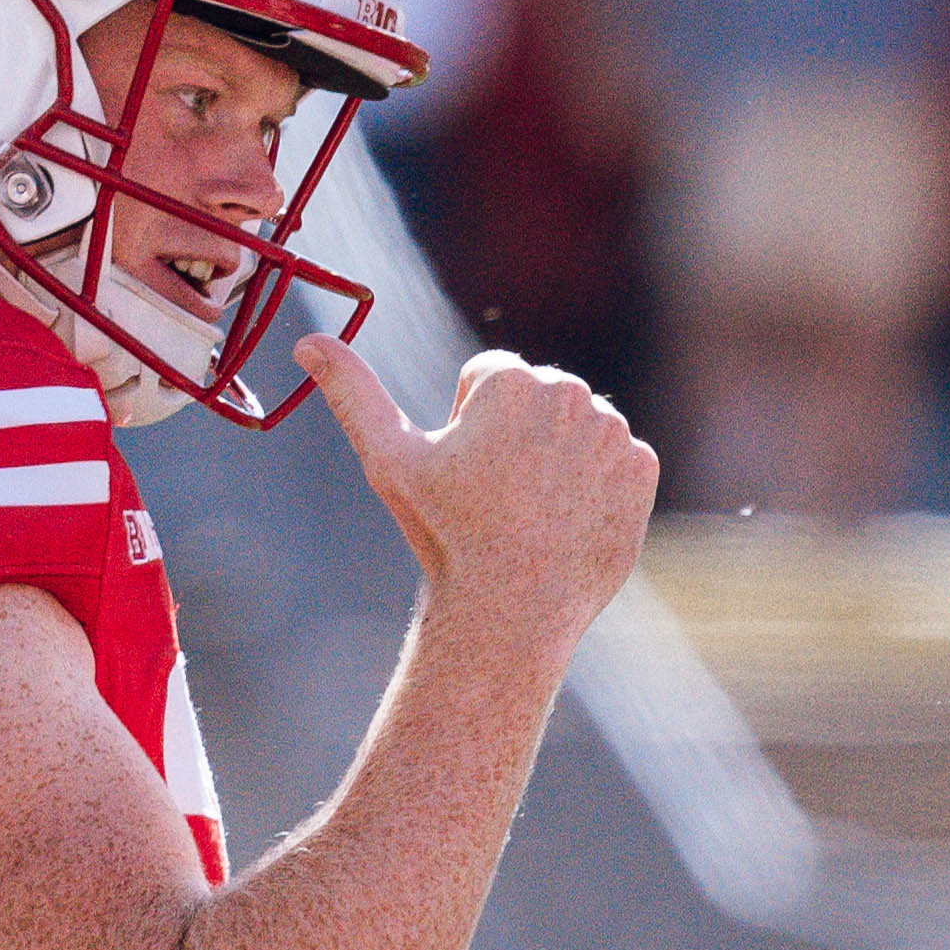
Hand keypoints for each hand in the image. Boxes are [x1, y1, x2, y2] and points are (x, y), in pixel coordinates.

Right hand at [298, 337, 657, 650]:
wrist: (512, 606)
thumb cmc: (445, 533)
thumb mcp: (388, 460)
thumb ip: (352, 392)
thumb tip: (307, 342)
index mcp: (511, 379)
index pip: (489, 380)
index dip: (470, 428)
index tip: (468, 474)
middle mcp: (570, 391)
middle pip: (537, 401)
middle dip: (517, 437)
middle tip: (499, 498)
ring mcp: (613, 430)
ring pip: (576, 430)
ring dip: (558, 458)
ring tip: (534, 511)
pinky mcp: (642, 467)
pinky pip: (616, 462)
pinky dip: (597, 486)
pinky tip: (569, 520)